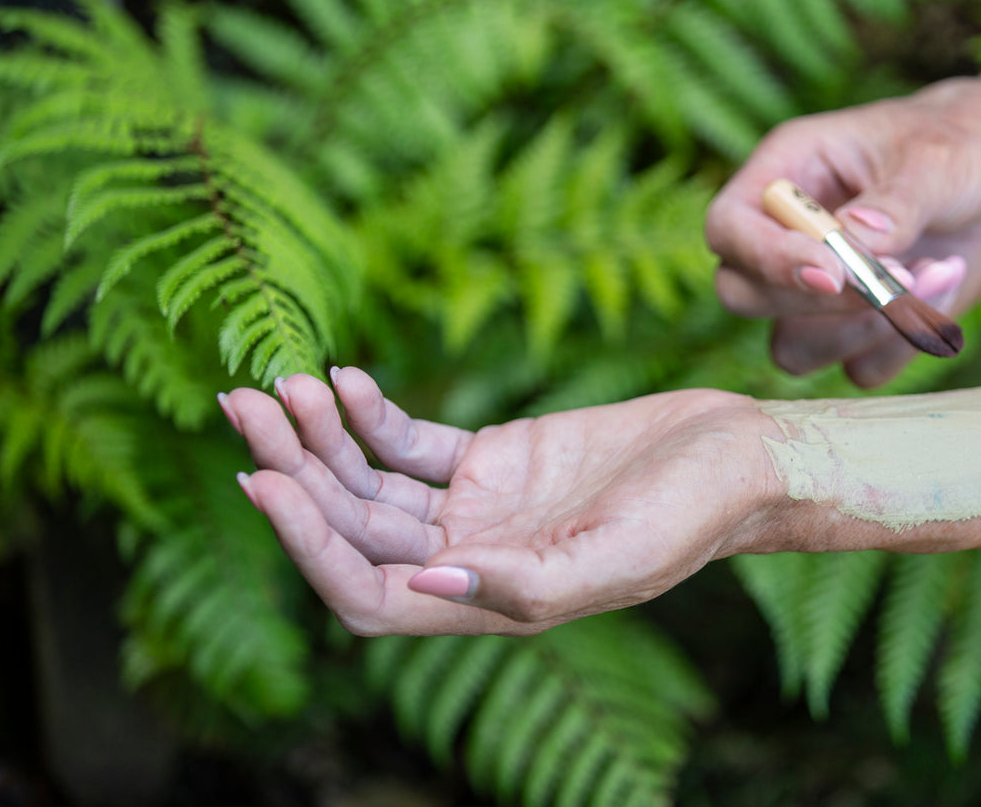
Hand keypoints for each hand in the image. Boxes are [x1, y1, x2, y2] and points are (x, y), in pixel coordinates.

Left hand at [220, 369, 778, 635]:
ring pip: (367, 480)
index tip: (265, 481)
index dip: (307, 547)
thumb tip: (421, 584)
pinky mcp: (491, 457)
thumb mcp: (619, 553)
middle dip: (292, 472)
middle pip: (349, 527)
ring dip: (319, 437)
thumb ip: (525, 584)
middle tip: (245, 404)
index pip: (366, 594)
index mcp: (490, 601)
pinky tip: (344, 378)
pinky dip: (370, 413)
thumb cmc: (694, 513)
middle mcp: (467, 559)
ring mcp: (475, 507)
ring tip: (282, 382)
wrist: (735, 454)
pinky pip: (408, 441)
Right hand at [705, 78, 980, 386]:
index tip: (833, 273)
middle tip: (896, 275)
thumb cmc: (966, 141)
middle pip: (744, 295)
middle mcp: (789, 235)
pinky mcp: (860, 328)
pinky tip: (946, 283)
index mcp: (788, 172)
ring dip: (869, 326)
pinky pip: (859, 368)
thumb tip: (855, 241)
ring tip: (937, 269)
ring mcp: (820, 289)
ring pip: (795, 348)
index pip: (729, 228)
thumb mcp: (937, 157)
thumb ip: (895, 202)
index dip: (767, 258)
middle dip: (820, 302)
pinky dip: (905, 343)